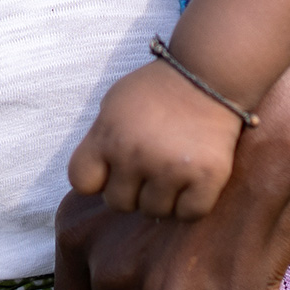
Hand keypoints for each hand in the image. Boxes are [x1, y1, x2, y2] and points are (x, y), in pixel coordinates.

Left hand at [68, 63, 245, 218]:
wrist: (207, 75)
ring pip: (154, 212)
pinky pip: (189, 214)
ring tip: (171, 173)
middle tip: (148, 171)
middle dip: (131, 191)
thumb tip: (99, 174)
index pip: (81, 182)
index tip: (112, 170)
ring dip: (161, 198)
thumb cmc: (157, 89)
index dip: (97, 179)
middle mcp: (135, 155)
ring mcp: (171, 169)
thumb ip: (101, 138)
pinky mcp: (206, 177)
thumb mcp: (114, 104)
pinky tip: (192, 183)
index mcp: (108, 136)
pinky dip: (190, 205)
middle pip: (118, 204)